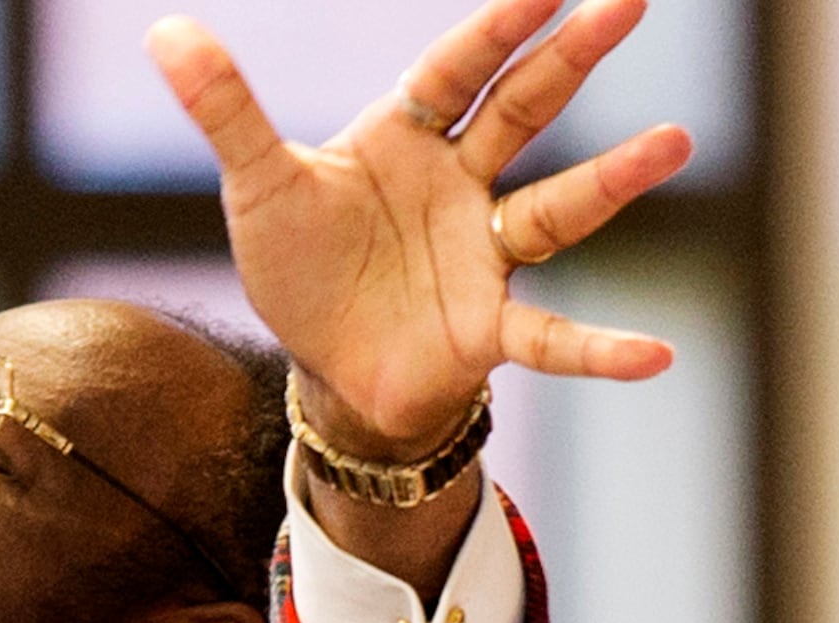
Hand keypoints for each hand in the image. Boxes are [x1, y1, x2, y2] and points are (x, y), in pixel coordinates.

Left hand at [147, 0, 692, 457]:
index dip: (497, 26)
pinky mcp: (488, 329)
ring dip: (614, 179)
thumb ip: (225, 109)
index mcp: (406, 138)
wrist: (325, 370)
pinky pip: (553, 338)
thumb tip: (164, 31)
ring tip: (674, 142)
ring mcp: (484, 254)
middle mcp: (461, 185)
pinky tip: (655, 355)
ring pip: (557, 209)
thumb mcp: (255, 187)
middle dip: (573, 56)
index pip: (457, 68)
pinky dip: (601, 350)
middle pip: (525, 109)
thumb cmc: (299, 266)